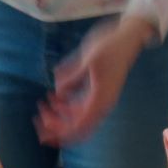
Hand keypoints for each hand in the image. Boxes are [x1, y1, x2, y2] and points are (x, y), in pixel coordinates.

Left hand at [34, 16, 155, 144]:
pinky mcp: (97, 94)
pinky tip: (54, 97)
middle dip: (56, 127)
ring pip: (77, 120)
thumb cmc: (110, 46)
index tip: (42, 121)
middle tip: (39, 117)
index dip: (59, 129)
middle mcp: (101, 105)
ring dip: (59, 116)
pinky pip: (80, 109)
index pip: (78, 126)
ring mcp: (100, 100)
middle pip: (77, 128)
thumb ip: (71, 77)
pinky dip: (66, 107)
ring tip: (44, 103)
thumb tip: (57, 91)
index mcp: (100, 100)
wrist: (128, 38)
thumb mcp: (87, 60)